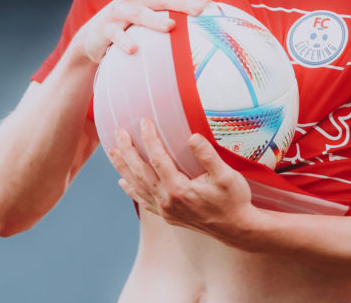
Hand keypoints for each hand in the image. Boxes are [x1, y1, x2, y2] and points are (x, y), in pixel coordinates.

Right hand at [72, 0, 209, 62]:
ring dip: (154, 20)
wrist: (93, 37)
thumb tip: (204, 16)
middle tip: (199, 10)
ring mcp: (119, 12)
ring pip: (139, 14)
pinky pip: (115, 35)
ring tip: (170, 26)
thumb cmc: (129, 25)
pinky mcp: (105, 29)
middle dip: (181, 3)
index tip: (210, 0)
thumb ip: (170, 11)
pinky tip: (133, 49)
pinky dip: (124, 41)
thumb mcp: (148, 14)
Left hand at [108, 118, 253, 244]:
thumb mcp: (227, 176)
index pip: (157, 159)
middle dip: (127, 150)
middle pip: (140, 172)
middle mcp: (167, 201)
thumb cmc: (234, 200)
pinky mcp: (168, 216)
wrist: (238, 229)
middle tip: (118, 132)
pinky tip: (123, 182)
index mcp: (179, 189)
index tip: (143, 121)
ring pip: (138, 186)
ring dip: (123, 168)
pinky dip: (132, 191)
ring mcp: (166, 210)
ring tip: (113, 152)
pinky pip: (144, 202)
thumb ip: (208, 156)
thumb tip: (192, 137)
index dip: (149, 138)